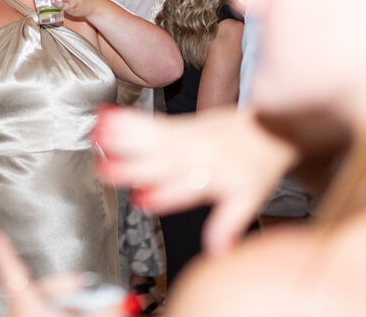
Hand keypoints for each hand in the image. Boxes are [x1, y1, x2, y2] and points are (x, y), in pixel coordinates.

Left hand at [0, 230, 131, 316]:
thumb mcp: (95, 315)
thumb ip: (109, 306)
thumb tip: (124, 298)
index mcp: (28, 305)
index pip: (13, 271)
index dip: (3, 251)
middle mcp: (20, 316)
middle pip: (40, 290)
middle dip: (69, 289)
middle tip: (92, 291)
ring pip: (43, 309)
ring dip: (68, 308)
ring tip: (89, 310)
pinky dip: (58, 316)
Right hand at [92, 106, 294, 253]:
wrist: (269, 125)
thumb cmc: (257, 164)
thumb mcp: (249, 199)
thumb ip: (228, 223)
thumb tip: (217, 250)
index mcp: (208, 178)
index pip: (182, 190)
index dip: (163, 195)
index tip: (141, 200)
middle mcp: (191, 157)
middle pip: (157, 164)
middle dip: (131, 168)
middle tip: (103, 170)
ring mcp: (182, 138)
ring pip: (148, 139)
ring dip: (120, 137)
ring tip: (96, 136)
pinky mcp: (177, 124)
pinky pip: (148, 123)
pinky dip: (126, 120)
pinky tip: (106, 116)